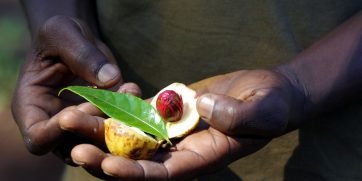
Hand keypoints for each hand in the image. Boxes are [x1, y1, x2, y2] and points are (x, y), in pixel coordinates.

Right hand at [11, 16, 137, 163]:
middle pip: (73, 146)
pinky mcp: (105, 117)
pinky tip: (135, 90)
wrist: (78, 39)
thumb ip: (80, 54)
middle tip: (110, 106)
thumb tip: (110, 79)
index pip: (38, 138)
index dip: (56, 133)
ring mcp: (83, 124)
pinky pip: (119, 125)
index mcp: (32, 108)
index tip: (74, 111)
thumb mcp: (62, 33)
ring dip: (118, 123)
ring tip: (129, 91)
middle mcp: (56, 124)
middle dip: (94, 129)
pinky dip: (131, 113)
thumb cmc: (60, 34)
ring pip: (100, 140)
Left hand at [65, 69, 304, 179]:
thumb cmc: (271, 105)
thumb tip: (201, 108)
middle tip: (74, 147)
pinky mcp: (170, 108)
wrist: (267, 91)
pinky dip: (119, 108)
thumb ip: (237, 115)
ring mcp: (173, 128)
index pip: (163, 174)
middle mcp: (182, 149)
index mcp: (202, 158)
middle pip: (138, 159)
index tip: (107, 167)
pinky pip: (140, 111)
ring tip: (72, 121)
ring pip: (132, 134)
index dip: (134, 174)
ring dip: (103, 130)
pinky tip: (96, 101)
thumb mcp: (263, 110)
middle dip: (105, 156)